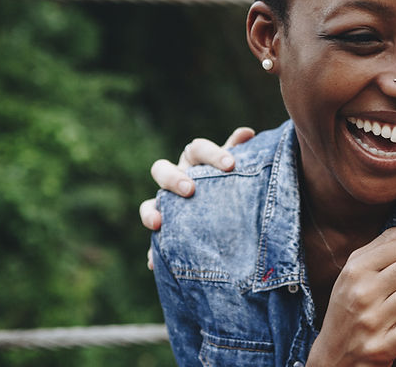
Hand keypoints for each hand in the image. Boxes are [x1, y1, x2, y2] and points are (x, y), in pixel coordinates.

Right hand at [140, 127, 254, 268]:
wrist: (230, 218)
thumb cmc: (232, 185)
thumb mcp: (238, 171)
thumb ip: (240, 152)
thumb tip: (247, 132)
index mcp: (195, 160)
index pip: (196, 149)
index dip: (211, 154)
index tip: (230, 165)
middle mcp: (176, 178)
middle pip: (161, 169)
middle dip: (173, 178)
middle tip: (190, 190)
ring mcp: (166, 204)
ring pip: (148, 204)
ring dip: (149, 212)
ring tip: (157, 223)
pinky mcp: (165, 231)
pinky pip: (154, 242)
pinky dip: (153, 252)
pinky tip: (153, 262)